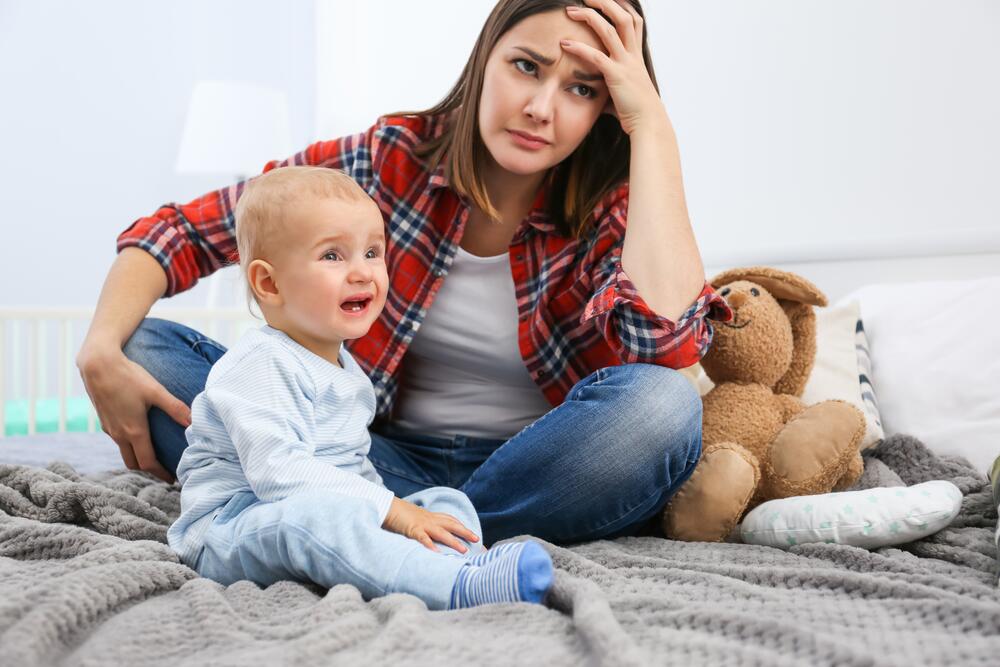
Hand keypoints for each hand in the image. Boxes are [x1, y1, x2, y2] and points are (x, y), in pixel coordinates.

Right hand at [77, 344, 189, 482]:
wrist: (97, 365)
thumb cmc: (128, 376)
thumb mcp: (155, 391)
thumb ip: (175, 407)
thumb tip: (193, 421)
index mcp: (134, 431)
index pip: (148, 462)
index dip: (161, 473)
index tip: (172, 479)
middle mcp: (119, 434)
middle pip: (134, 463)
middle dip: (149, 470)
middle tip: (164, 471)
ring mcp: (109, 428)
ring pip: (124, 452)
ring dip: (137, 458)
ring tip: (154, 456)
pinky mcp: (104, 420)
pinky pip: (117, 441)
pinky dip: (129, 446)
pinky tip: (138, 436)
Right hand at [382, 497, 480, 552]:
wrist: (386, 506)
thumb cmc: (399, 516)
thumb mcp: (415, 521)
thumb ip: (424, 529)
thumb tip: (431, 540)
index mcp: (431, 516)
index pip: (450, 520)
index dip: (462, 527)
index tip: (473, 535)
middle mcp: (429, 519)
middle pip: (451, 524)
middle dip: (465, 532)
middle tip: (477, 540)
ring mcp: (422, 524)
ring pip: (441, 532)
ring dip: (453, 541)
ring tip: (463, 550)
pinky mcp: (412, 529)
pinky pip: (423, 538)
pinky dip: (430, 545)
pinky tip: (437, 553)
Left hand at [561, 0, 665, 135]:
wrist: (648, 124)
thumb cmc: (635, 112)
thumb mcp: (623, 92)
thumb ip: (610, 86)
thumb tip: (596, 94)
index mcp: (636, 56)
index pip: (633, 21)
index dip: (621, 7)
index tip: (607, 0)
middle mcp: (633, 56)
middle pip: (624, 17)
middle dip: (605, 3)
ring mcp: (626, 64)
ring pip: (610, 29)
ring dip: (590, 16)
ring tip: (571, 10)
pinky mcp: (617, 76)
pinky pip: (596, 56)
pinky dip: (579, 48)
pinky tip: (564, 44)